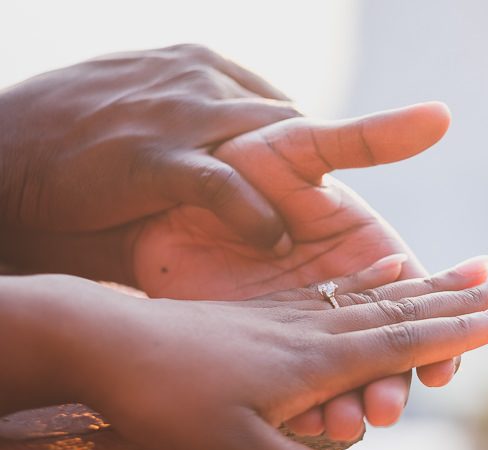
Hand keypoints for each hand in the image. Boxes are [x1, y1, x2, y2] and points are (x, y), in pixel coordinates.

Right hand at [0, 44, 297, 281]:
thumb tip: (237, 140)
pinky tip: (270, 240)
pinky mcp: (156, 158)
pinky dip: (257, 216)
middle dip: (301, 171)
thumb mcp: (144, 100)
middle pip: (287, 123)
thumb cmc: (70, 135)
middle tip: (307, 215)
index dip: (289, 151)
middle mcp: (199, 77)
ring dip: (292, 191)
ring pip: (273, 145)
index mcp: (199, 63)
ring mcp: (180, 112)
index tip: (295, 186)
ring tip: (301, 232)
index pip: (275, 105)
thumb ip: (194, 111)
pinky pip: (230, 187)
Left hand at [24, 263, 487, 449]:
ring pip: (381, 295)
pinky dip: (378, 279)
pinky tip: (393, 268)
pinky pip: (342, 291)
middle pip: (408, 307)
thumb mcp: (235, 449)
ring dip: (435, 282)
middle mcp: (319, 326)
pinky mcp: (276, 311)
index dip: (464, 329)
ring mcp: (298, 314)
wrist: (108, 343)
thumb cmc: (168, 400)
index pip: (409, 341)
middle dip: (469, 294)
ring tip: (476, 266)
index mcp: (319, 358)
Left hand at [129, 103, 471, 440]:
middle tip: (396, 400)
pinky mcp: (264, 344)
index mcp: (369, 254)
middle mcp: (345, 296)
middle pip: (392, 349)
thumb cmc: (240, 162)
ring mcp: (305, 325)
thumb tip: (444, 113)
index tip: (455, 366)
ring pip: (346, 376)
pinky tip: (314, 424)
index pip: (423, 299)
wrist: (168, 195)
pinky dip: (309, 408)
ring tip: (352, 419)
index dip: (450, 329)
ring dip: (356, 401)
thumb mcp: (305, 147)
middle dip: (402, 379)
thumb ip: (370, 139)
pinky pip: (296, 386)